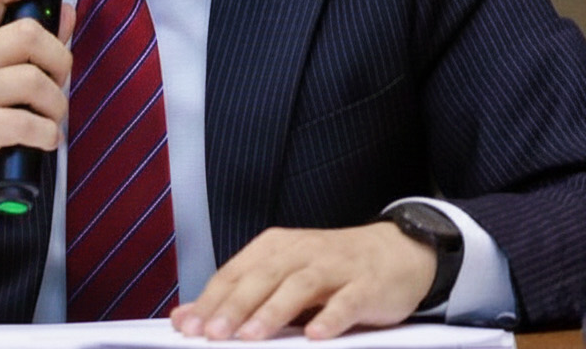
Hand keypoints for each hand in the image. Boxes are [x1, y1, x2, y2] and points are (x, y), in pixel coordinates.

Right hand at [0, 0, 74, 243]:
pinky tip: (39, 147)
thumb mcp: (0, 94)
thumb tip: (63, 12)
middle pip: (26, 33)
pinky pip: (31, 123)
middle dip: (60, 61)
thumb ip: (30, 54)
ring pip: (34, 79)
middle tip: (58, 90)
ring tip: (48, 126)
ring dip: (56, 107)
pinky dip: (49, 137)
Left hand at [170, 223, 435, 340]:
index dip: (211, 299)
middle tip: (213, 334)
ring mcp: (335, 267)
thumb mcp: (283, 272)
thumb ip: (240, 294)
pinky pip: (346, 301)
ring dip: (274, 311)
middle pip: (263, 277)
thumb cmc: (332, 267)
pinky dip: (330, 317)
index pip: (236, 272)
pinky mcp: (365, 285)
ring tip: (252, 337)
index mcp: (276, 247)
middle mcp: (302, 252)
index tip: (188, 326)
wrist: (397, 250)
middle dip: (235, 307)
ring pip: (299, 286)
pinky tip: (316, 335)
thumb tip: (188, 316)